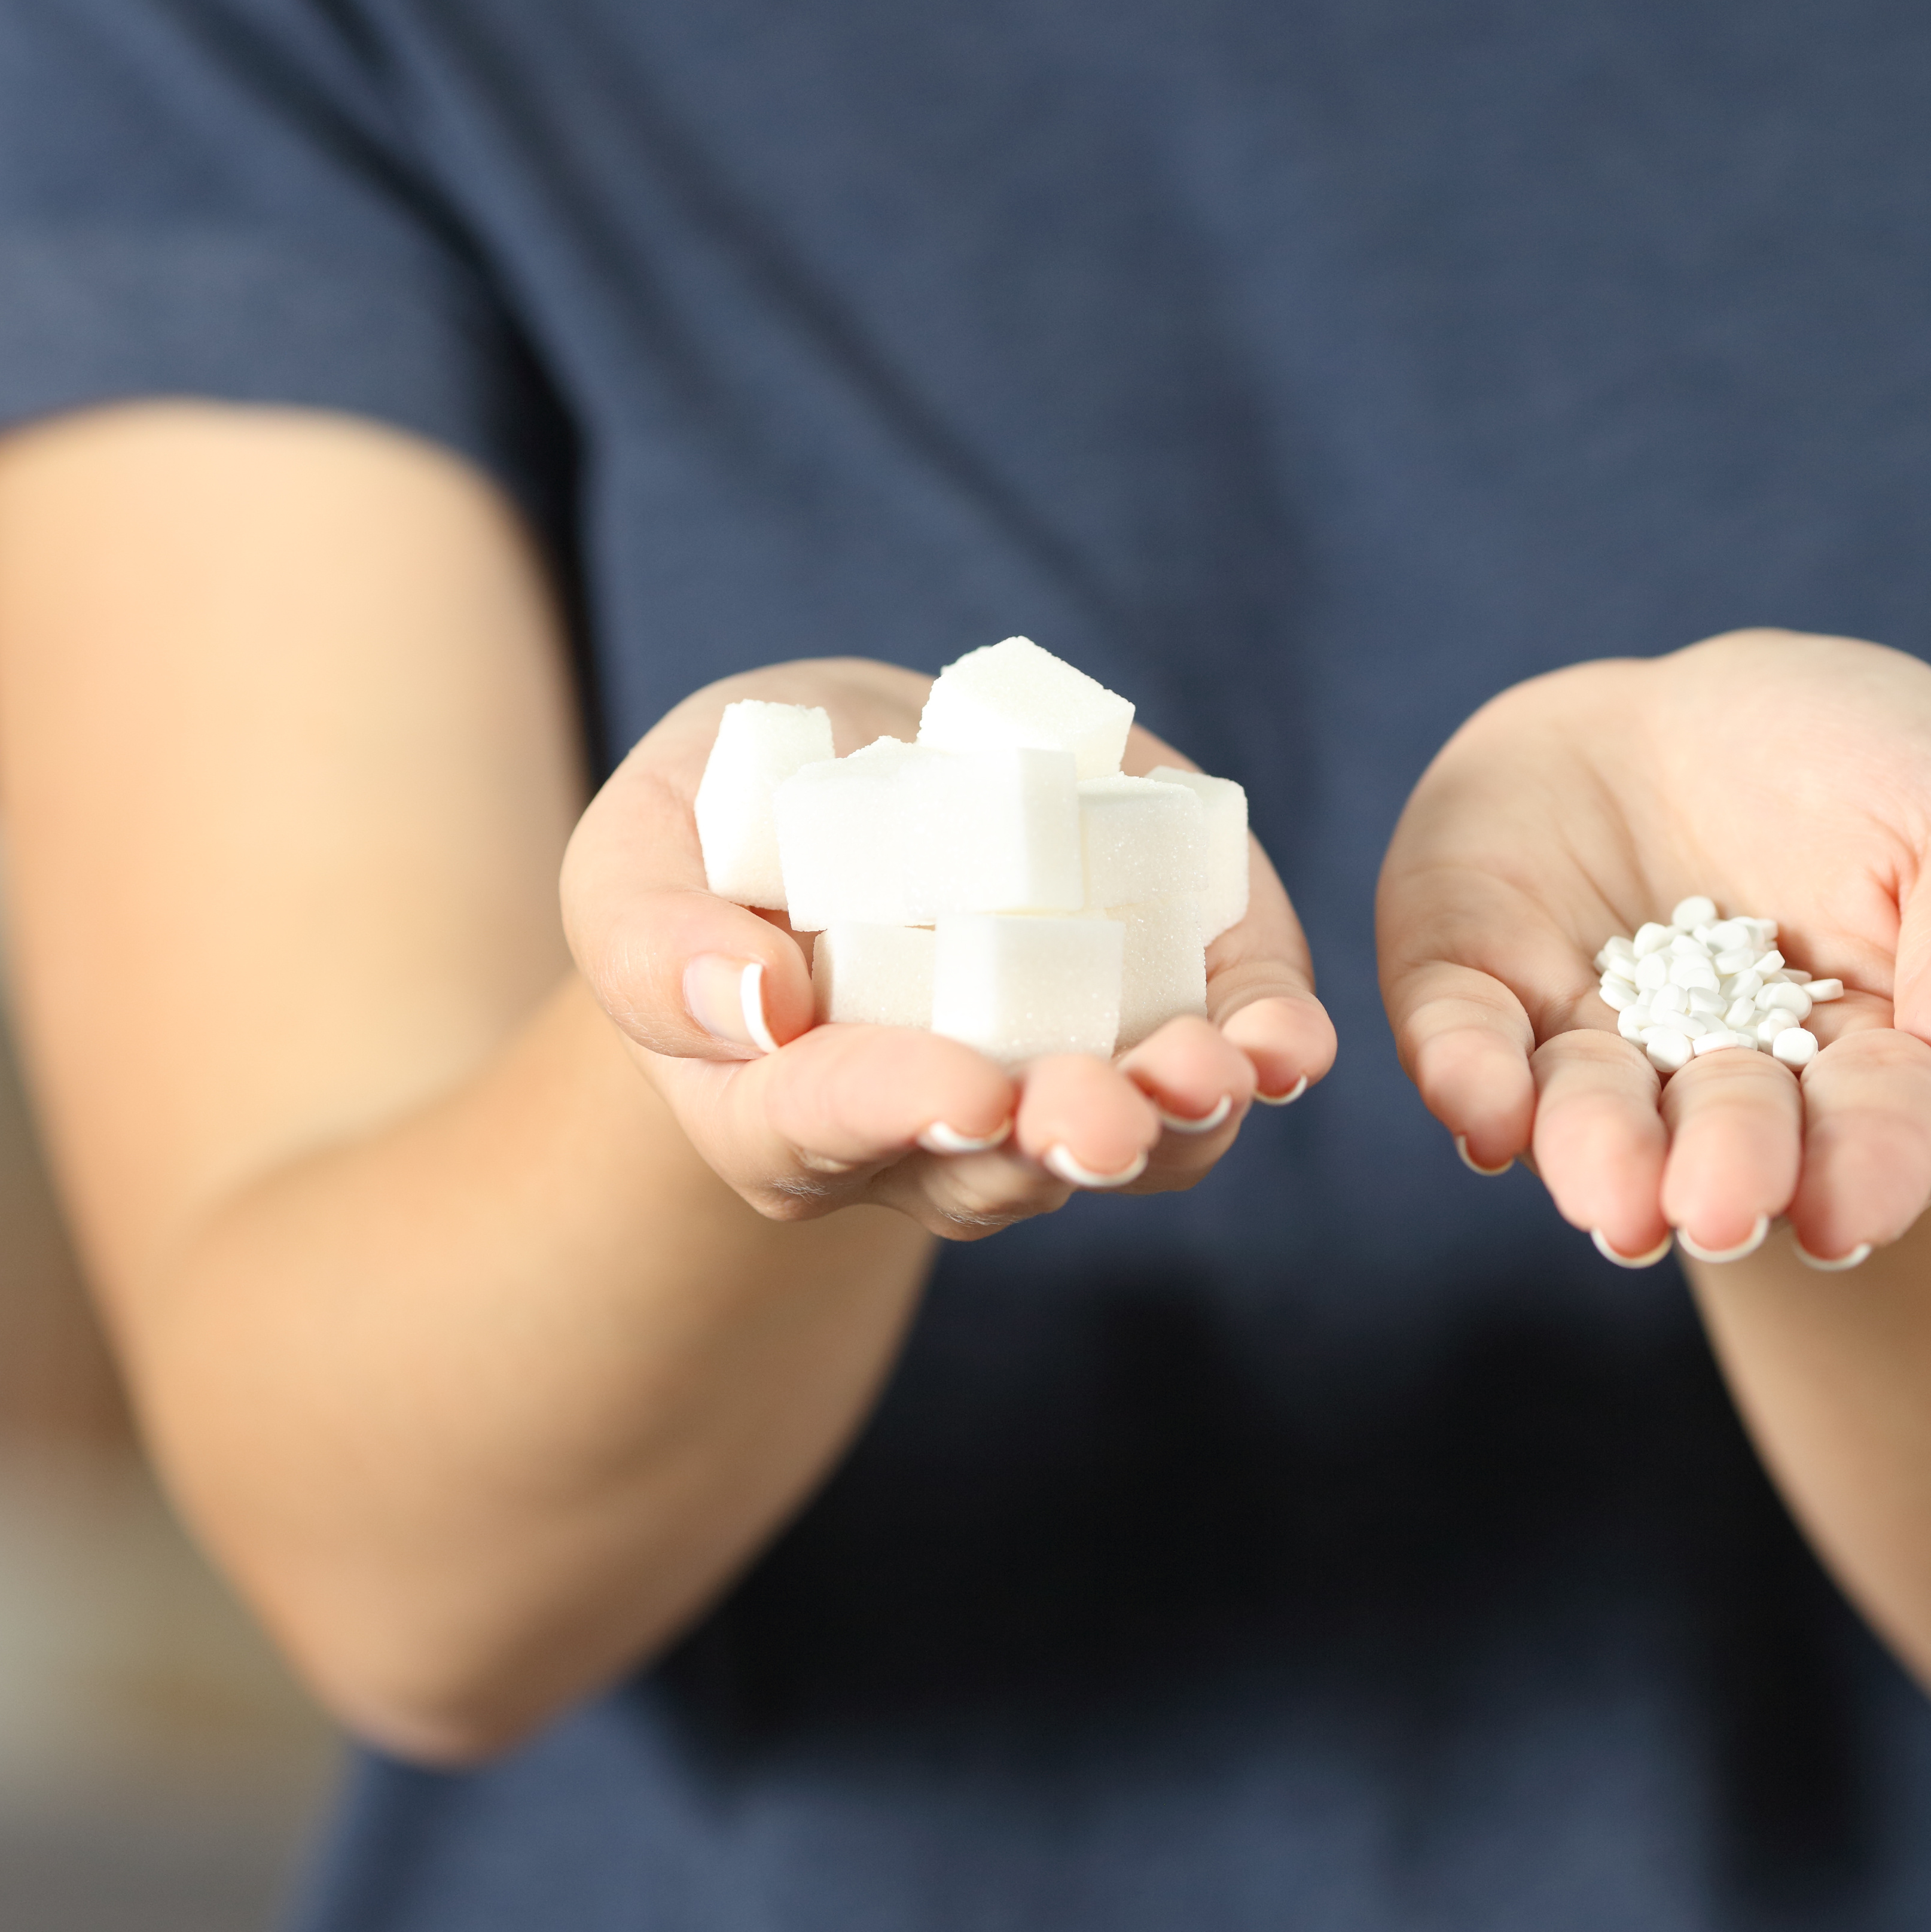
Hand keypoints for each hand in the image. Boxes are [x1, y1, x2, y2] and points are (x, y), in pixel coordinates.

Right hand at [566, 661, 1334, 1236]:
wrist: (856, 764)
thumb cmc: (725, 817)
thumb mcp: (642, 843)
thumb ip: (656, 937)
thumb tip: (749, 1005)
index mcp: (780, 1107)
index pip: (822, 1127)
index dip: (891, 1110)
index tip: (962, 1089)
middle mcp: (930, 1131)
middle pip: (994, 1167)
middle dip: (1058, 1137)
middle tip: (1099, 1116)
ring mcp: (1056, 1084)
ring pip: (1131, 1147)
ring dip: (1180, 1116)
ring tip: (1213, 1071)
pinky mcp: (1158, 1019)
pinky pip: (1220, 1073)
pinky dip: (1264, 1053)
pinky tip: (1288, 1041)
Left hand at [1378, 631, 1930, 1266]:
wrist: (1702, 703)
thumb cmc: (1863, 770)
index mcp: (1856, 1067)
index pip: (1873, 1130)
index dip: (1866, 1172)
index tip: (1850, 1214)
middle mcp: (1713, 1085)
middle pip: (1724, 1139)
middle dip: (1724, 1172)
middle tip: (1719, 1207)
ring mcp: (1588, 1040)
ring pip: (1587, 1114)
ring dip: (1596, 1155)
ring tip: (1611, 1196)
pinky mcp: (1474, 981)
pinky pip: (1460, 1038)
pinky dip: (1469, 1075)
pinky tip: (1484, 1115)